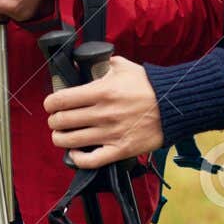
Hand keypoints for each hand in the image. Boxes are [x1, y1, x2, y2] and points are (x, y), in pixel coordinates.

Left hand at [44, 57, 164, 168]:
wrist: (173, 105)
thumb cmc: (149, 85)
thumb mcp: (122, 66)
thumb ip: (101, 63)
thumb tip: (81, 62)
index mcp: (101, 92)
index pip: (61, 99)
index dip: (50, 103)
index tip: (50, 104)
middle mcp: (103, 114)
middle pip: (62, 121)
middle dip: (54, 120)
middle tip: (56, 119)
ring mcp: (111, 134)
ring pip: (71, 141)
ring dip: (60, 138)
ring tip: (61, 135)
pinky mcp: (120, 150)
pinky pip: (91, 161)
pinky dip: (77, 158)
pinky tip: (75, 152)